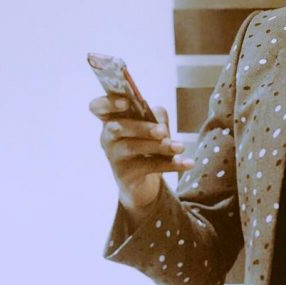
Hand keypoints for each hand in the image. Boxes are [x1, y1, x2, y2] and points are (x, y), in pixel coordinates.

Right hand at [89, 96, 194, 225]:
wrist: (141, 182)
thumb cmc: (145, 145)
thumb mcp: (152, 127)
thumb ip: (156, 117)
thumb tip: (160, 123)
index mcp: (112, 119)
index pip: (98, 107)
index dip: (108, 103)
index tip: (126, 103)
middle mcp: (108, 137)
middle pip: (118, 127)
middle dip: (141, 128)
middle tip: (162, 131)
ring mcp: (114, 157)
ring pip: (133, 147)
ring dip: (159, 146)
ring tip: (179, 147)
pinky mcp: (125, 174)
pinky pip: (149, 166)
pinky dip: (171, 164)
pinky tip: (188, 163)